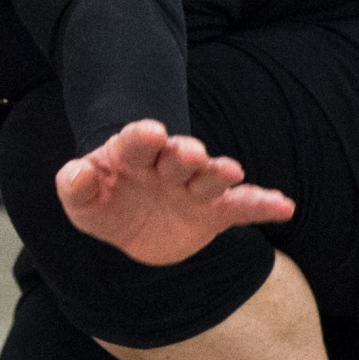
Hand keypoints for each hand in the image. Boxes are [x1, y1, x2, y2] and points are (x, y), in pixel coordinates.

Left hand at [55, 119, 294, 264]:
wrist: (132, 226)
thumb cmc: (103, 203)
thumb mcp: (81, 202)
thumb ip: (75, 186)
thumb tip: (79, 173)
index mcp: (133, 155)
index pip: (136, 141)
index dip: (142, 137)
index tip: (151, 133)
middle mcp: (168, 165)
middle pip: (178, 155)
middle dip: (185, 154)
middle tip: (190, 154)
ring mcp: (193, 186)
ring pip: (210, 176)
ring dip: (219, 172)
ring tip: (230, 172)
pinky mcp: (215, 210)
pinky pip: (241, 206)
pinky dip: (262, 205)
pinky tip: (283, 207)